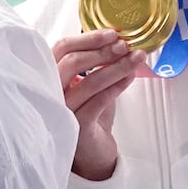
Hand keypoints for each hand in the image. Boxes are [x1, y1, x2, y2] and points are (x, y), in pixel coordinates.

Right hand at [53, 29, 136, 180]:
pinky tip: (130, 78)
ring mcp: (62, 110)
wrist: (92, 155)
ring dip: (117, 67)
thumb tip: (116, 40)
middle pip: (73, 62)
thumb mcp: (89, 84)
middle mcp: (51, 93)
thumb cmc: (90, 116)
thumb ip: (95, 64)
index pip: (61, 49)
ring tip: (136, 59)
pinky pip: (99, 101)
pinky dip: (117, 86)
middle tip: (125, 45)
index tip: (111, 33)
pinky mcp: (76, 127)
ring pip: (90, 82)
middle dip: (103, 50)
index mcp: (50, 77)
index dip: (87, 38)